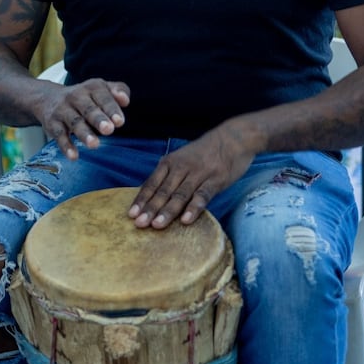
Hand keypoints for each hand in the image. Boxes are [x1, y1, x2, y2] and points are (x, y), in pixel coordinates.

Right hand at [36, 78, 130, 159]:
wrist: (47, 98)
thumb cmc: (85, 97)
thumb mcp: (101, 89)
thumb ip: (119, 90)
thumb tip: (125, 100)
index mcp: (92, 88)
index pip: (103, 97)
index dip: (111, 108)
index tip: (119, 121)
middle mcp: (76, 96)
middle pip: (88, 108)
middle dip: (98, 119)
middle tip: (108, 129)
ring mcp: (62, 110)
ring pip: (74, 122)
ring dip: (84, 133)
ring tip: (94, 144)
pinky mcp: (52, 124)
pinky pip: (59, 135)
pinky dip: (66, 146)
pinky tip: (74, 156)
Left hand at [128, 123, 254, 228]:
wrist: (233, 138)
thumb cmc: (204, 153)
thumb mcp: (181, 159)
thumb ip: (168, 175)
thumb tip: (151, 196)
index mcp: (169, 162)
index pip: (151, 184)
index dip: (141, 200)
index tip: (130, 215)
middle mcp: (180, 168)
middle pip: (162, 191)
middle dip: (149, 208)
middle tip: (138, 224)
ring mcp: (198, 173)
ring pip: (179, 195)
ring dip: (167, 211)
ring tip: (156, 226)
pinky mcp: (215, 180)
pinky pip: (202, 195)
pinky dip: (193, 208)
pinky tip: (185, 220)